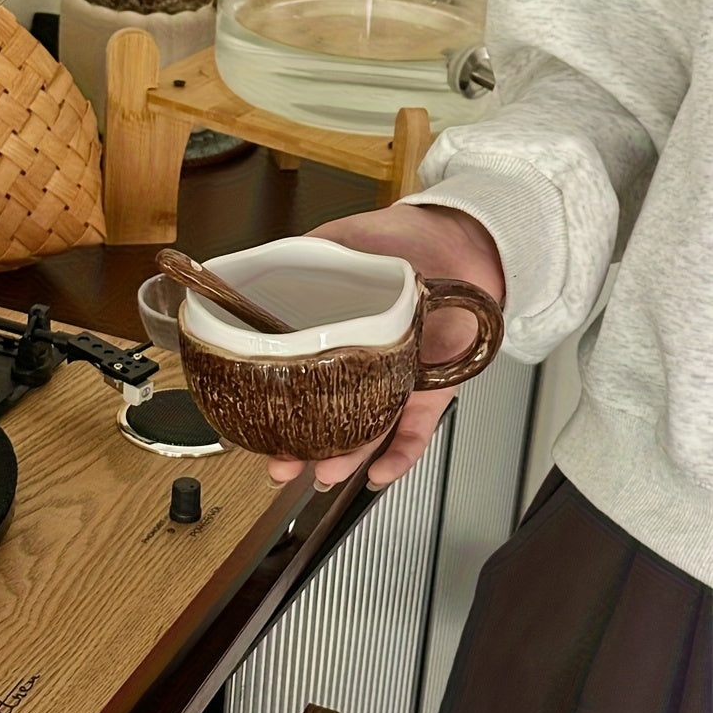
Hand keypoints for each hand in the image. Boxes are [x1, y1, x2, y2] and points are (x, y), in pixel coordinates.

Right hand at [267, 203, 504, 489]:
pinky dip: (401, 453)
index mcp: (335, 336)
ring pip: (368, 431)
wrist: (462, 239)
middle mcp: (362, 364)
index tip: (254, 430)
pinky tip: (379, 474)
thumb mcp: (341, 241)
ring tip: (324, 473)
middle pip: (328, 417)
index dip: (275, 408)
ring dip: (346, 458)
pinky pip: (417, 428)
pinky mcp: (434, 388)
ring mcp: (396, 380)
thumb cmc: (405, 239)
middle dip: (303, 450)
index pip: (298, 381)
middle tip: (282, 466)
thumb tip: (250, 270)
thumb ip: (299, 257)